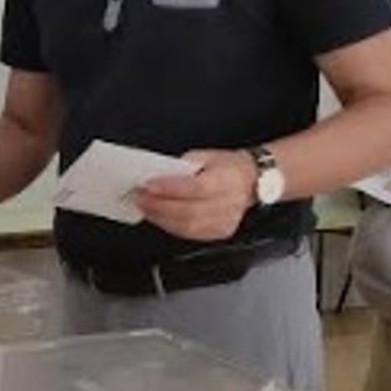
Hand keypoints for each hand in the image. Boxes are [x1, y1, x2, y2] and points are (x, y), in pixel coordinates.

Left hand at [135, 149, 254, 240]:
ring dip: (161, 218)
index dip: (170, 188)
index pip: (195, 188)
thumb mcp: (206, 156)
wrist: (250, 181)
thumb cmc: (226, 167)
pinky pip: (192, 234)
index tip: (148, 185)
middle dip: (159, 206)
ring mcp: (226, 221)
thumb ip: (184, 166)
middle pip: (189, 211)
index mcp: (226, 180)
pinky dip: (171, 227)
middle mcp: (229, 203)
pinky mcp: (220, 232)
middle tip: (140, 197)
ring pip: (188, 226)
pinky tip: (159, 218)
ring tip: (145, 208)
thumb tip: (159, 175)